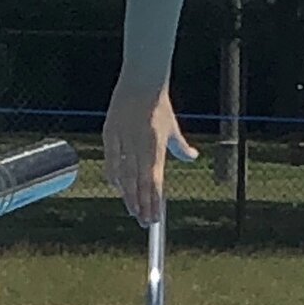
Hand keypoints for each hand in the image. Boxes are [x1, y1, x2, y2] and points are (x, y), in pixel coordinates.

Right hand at [104, 88, 198, 227]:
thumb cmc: (159, 105)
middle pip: (140, 184)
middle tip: (145, 222)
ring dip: (130, 196)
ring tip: (134, 211)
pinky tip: (118, 189)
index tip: (156, 217)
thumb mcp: (172, 127)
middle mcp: (140, 147)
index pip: (155, 181)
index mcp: (156, 147)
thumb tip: (193, 157)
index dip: (155, 201)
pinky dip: (114, 177)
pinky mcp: (110, 134)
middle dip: (143, 205)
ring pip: (126, 177)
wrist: (142, 82)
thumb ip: (182, 147)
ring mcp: (124, 141)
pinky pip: (110, 161)